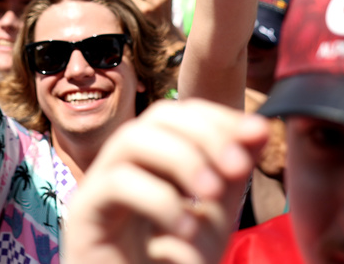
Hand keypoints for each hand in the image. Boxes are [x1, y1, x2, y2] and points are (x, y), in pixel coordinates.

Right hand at [63, 99, 267, 263]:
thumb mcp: (215, 215)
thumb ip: (232, 173)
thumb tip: (259, 127)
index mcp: (151, 160)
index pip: (180, 114)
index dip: (218, 116)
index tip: (257, 132)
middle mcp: (121, 165)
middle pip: (155, 118)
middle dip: (203, 133)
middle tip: (238, 167)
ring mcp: (98, 186)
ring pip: (131, 139)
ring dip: (181, 158)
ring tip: (212, 193)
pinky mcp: (83, 215)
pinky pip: (117, 183)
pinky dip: (159, 199)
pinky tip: (186, 229)